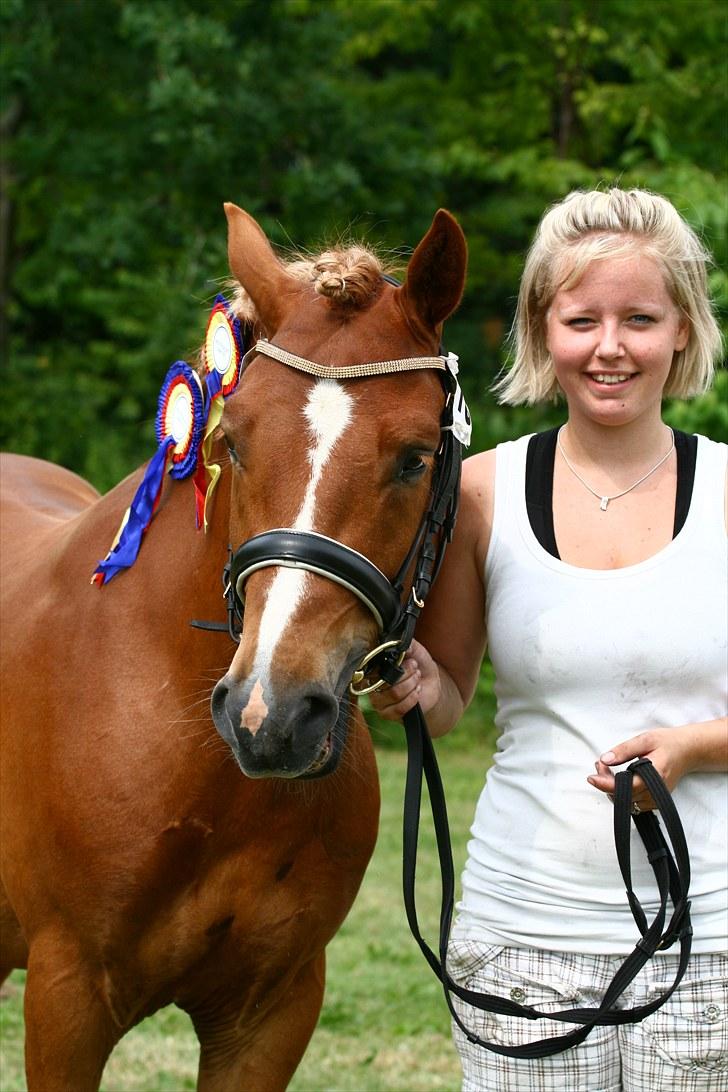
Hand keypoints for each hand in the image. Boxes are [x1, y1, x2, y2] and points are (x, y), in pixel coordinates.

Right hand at [368, 638, 441, 720]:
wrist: (430, 684)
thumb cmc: (419, 666)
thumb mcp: (416, 651)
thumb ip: (409, 644)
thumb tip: (402, 643)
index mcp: (375, 667)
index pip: (374, 666)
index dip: (394, 664)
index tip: (410, 660)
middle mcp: (372, 684)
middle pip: (386, 680)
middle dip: (406, 674)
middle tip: (415, 668)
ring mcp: (378, 701)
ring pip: (394, 693)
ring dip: (411, 685)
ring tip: (417, 679)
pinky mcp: (387, 714)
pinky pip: (399, 708)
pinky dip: (412, 698)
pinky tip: (417, 692)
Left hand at [587, 725, 706, 811]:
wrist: (688, 751)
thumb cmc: (668, 743)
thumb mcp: (645, 739)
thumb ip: (624, 750)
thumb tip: (605, 759)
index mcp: (656, 774)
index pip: (628, 786)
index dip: (607, 784)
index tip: (591, 778)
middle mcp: (657, 791)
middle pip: (624, 796)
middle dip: (606, 782)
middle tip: (599, 765)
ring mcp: (657, 798)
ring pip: (627, 801)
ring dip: (612, 788)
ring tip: (605, 769)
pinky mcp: (655, 800)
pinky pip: (633, 802)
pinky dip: (622, 792)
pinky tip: (617, 778)